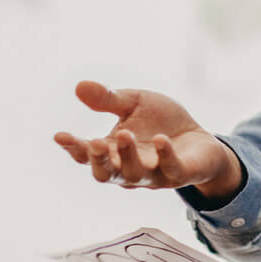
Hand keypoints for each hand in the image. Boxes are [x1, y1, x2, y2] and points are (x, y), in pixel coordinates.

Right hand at [52, 80, 243, 199]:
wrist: (199, 138)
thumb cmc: (161, 123)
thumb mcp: (134, 104)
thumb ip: (109, 99)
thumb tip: (80, 86)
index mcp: (112, 152)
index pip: (87, 155)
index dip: (73, 147)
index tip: (60, 135)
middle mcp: (128, 169)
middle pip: (106, 174)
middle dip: (98, 160)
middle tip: (93, 143)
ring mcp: (154, 175)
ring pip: (135, 175)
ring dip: (128, 156)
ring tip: (125, 134)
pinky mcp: (179, 174)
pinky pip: (170, 170)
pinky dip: (164, 155)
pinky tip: (161, 139)